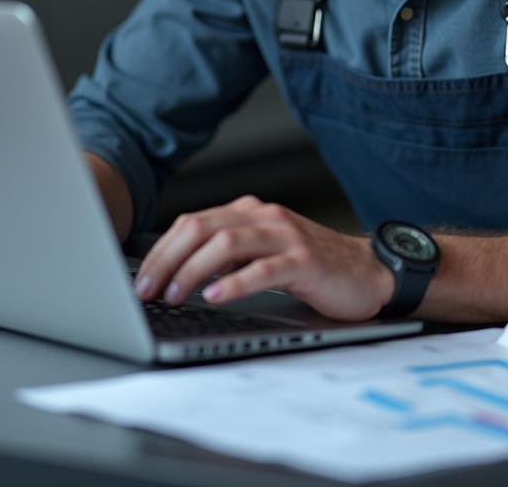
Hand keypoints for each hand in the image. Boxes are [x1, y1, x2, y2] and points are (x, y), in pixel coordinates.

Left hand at [134, 195, 394, 321]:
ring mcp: (284, 235)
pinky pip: (263, 268)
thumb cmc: (310, 267)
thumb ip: (226, 255)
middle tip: (147, 290)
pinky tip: (215, 295)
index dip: (161, 251)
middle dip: (167, 260)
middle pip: (201, 228)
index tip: (141, 280)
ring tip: (174, 295)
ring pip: (226, 243)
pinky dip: (235, 281)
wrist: (366, 272)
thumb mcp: (261, 254)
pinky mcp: (304, 259)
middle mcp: (263, 217)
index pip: (191, 223)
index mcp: (247, 213)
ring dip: (192, 270)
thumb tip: (175, 274)